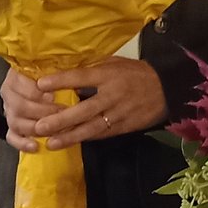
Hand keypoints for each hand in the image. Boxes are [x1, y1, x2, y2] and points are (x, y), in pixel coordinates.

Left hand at [0, 59, 168, 152]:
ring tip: (51, 143)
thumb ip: (92, 68)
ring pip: (92, 127)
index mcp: (109, 74)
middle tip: (40, 126)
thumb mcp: (115, 63)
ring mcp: (119, 113)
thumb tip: (66, 72)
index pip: (82, 77)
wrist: (167, 88)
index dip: (61, 80)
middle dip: (61, 119)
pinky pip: (102, 134)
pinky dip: (85, 139)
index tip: (40, 84)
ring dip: (70, 136)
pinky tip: (70, 143)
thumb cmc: (136, 73)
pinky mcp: (125, 126)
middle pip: (84, 109)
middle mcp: (113, 95)